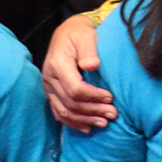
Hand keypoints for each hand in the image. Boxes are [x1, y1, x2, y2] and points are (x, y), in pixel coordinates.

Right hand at [42, 14, 114, 129]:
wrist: (66, 33)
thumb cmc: (79, 33)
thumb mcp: (86, 35)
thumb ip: (89, 50)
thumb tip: (93, 65)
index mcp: (57, 65)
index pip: (75, 89)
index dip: (93, 96)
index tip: (111, 97)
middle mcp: (49, 79)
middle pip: (70, 103)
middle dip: (93, 111)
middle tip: (113, 114)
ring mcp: (49, 88)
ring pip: (64, 112)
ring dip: (84, 120)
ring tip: (104, 123)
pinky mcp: (51, 93)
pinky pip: (58, 113)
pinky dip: (72, 123)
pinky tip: (87, 128)